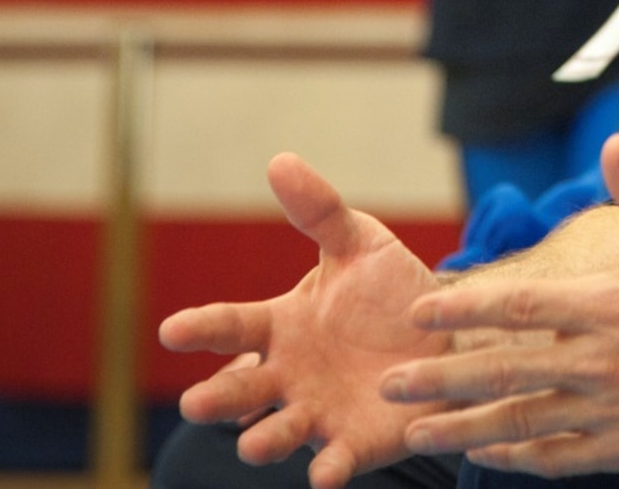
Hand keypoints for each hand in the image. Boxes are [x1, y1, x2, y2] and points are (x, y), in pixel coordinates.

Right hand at [159, 154, 451, 488]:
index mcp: (280, 326)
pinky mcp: (354, 444)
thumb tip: (280, 161)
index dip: (202, 329)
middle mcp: (287, 376)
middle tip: (196, 403)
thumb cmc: (388, 289)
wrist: (446, 333)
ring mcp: (317, 414)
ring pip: (277, 432)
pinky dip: (328, 471)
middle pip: (242, 389)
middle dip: (218, 398)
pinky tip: (325, 475)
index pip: (232, 326)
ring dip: (263, 440)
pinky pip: (336, 462)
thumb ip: (319, 210)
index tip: (173, 329)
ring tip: (253, 443)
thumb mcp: (359, 242)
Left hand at [380, 136, 618, 476]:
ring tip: (417, 432)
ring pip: (523, 422)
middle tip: (393, 382)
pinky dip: (518, 460)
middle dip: (441, 379)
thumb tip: (614, 143)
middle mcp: (602, 361)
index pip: (520, 307)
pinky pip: (559, 456)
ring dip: (464, 428)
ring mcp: (612, 409)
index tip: (420, 314)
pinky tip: (485, 455)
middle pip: (504, 372)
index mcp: (609, 304)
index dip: (465, 309)